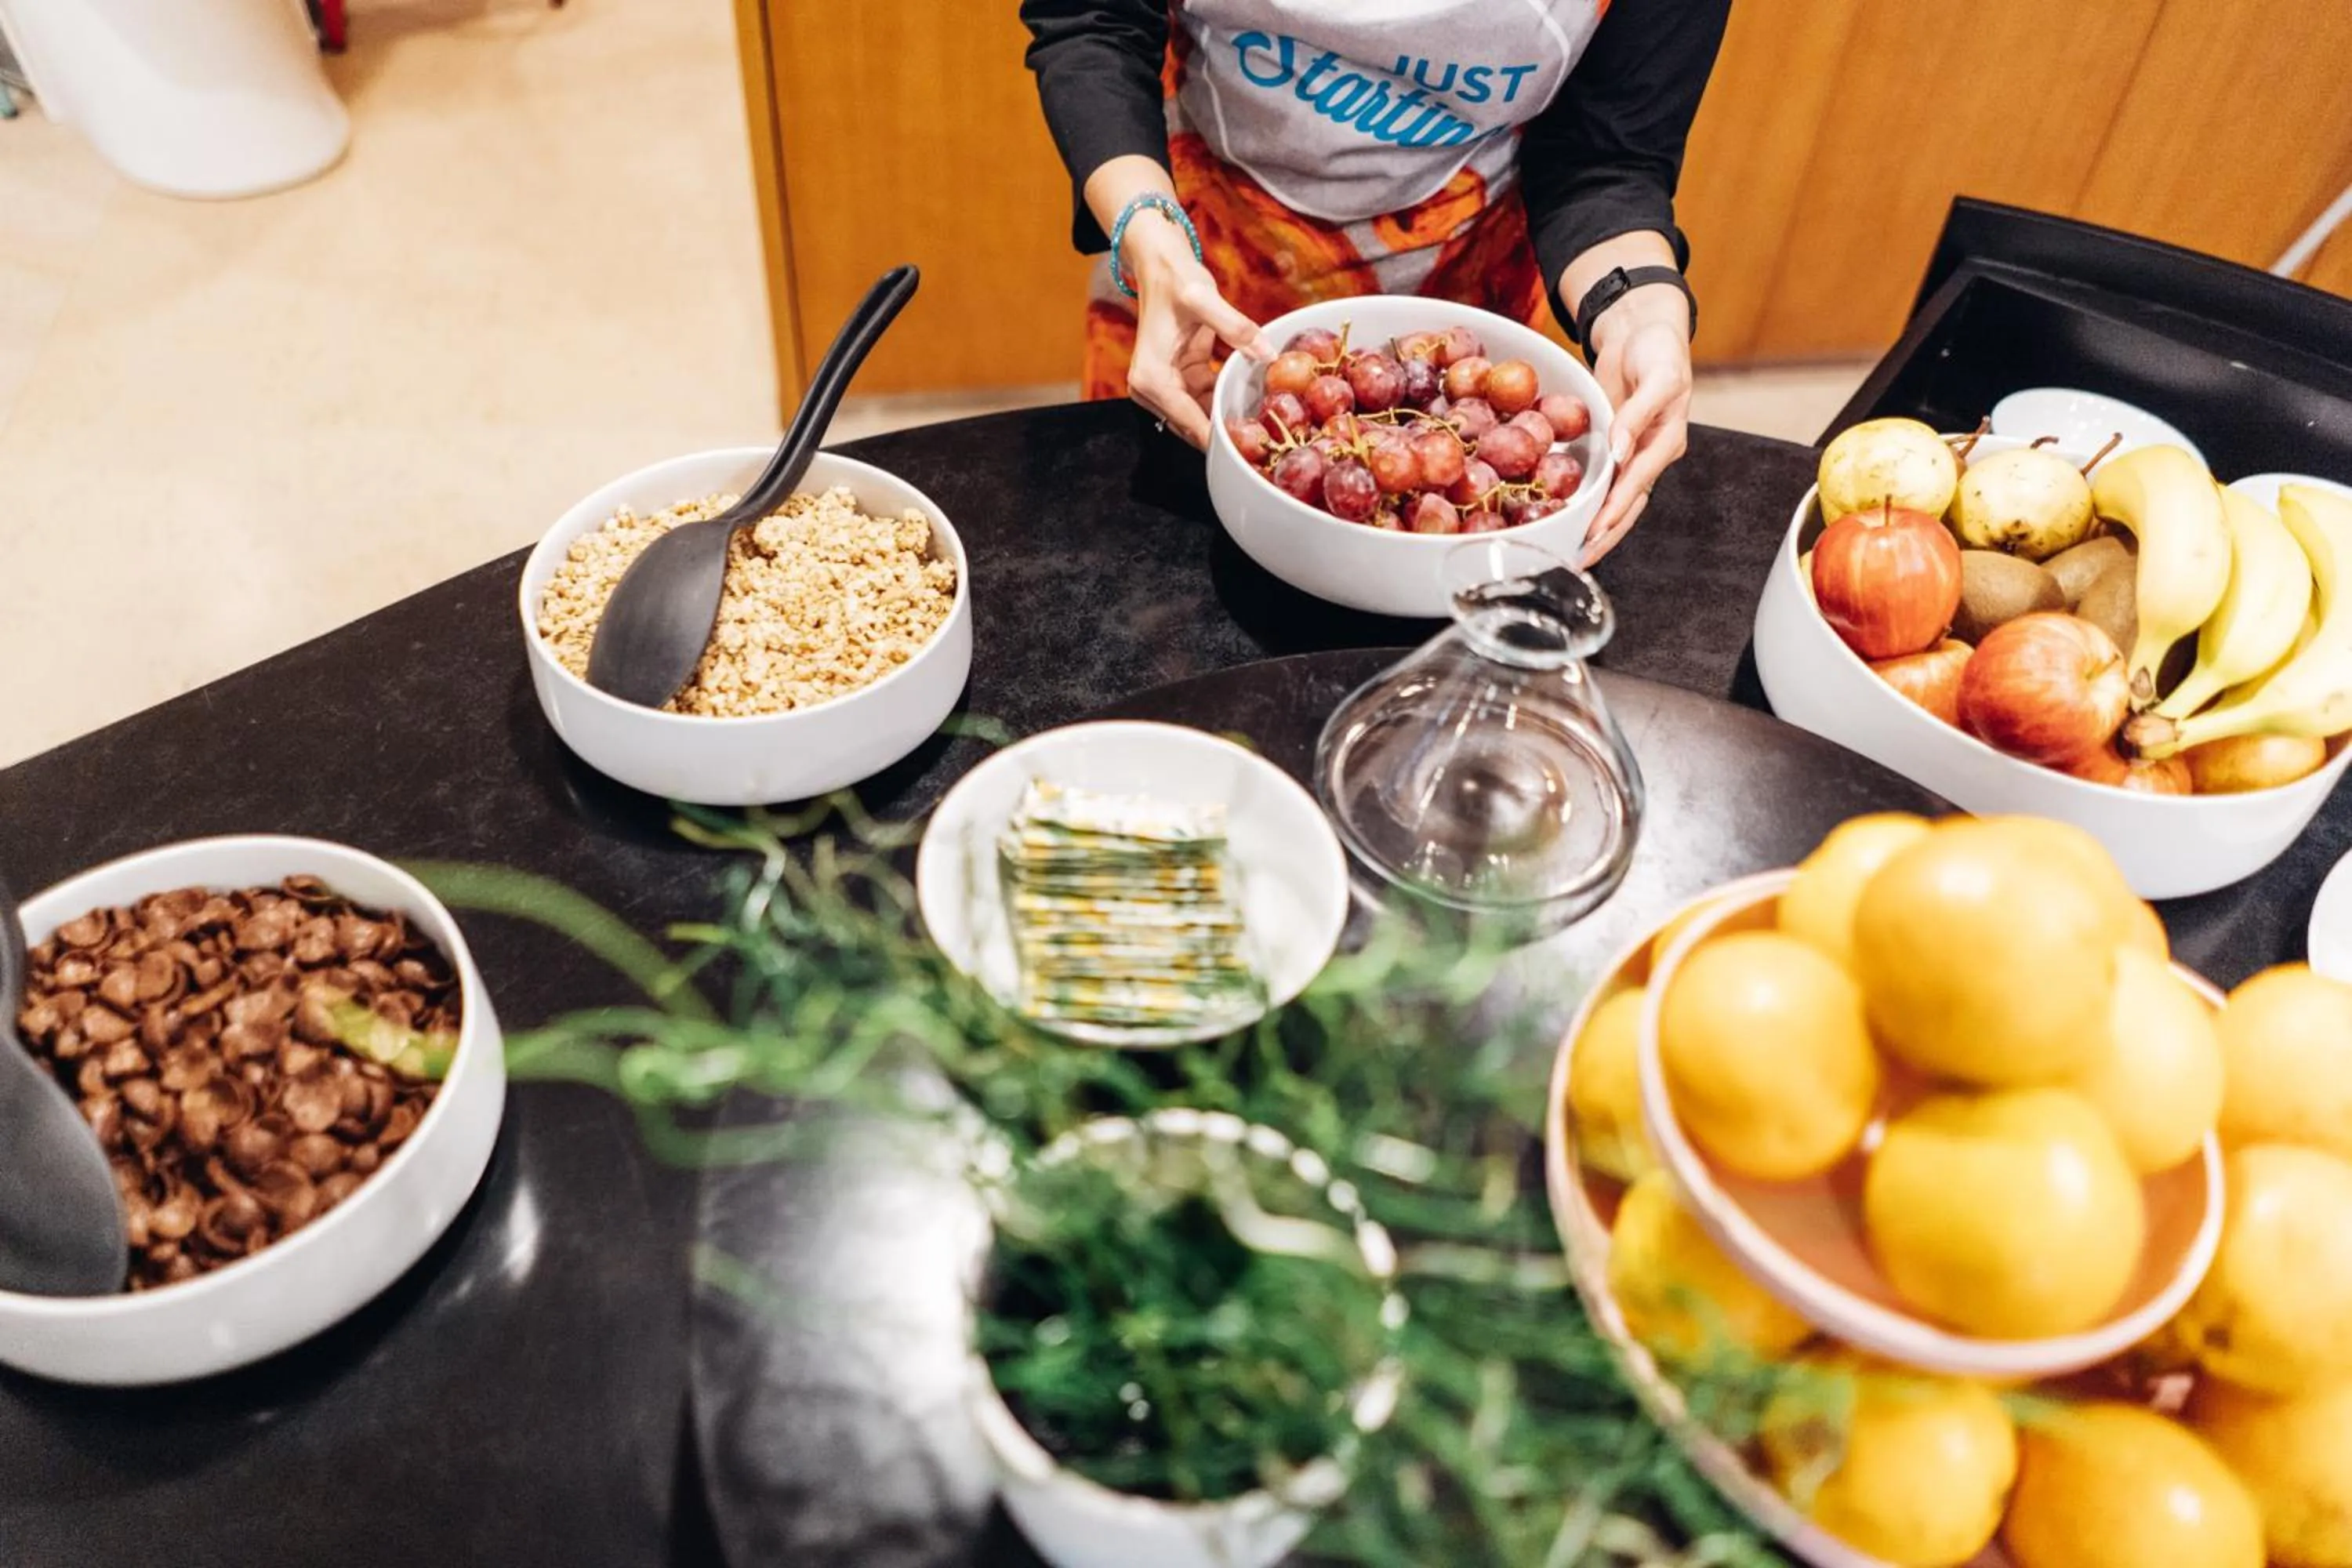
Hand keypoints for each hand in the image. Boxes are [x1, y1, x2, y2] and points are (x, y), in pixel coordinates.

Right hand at [1121, 213, 1270, 448]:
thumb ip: (1235, 327)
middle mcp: (1152, 389)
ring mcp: (1166, 385)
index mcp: (1151, 378)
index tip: (1248, 452)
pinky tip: (1253, 398)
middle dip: (1226, 431)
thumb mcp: (1203, 298)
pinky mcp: (1182, 378)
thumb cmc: (1174, 278)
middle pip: (1193, 426)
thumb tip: (1267, 354)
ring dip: (1229, 415)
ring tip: (1266, 424)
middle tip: (1265, 444)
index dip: (1219, 437)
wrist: (1160, 262)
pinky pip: (1207, 399)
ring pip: (1202, 415)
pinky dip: (1227, 398)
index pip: (1189, 422)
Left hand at [1583, 287, 1693, 567]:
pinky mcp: (1613, 446)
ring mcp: (1631, 453)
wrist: (1643, 330)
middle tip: (1579, 559)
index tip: (1596, 529)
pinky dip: (1587, 501)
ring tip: (1572, 553)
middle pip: (1629, 504)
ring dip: (1596, 527)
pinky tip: (1566, 516)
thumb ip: (1639, 413)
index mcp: (1666, 440)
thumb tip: (1620, 450)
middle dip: (1606, 534)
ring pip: (1615, 499)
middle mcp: (1649, 454)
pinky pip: (1601, 480)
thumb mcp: (1659, 375)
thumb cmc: (1658, 348)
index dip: (1617, 508)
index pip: (1638, 483)